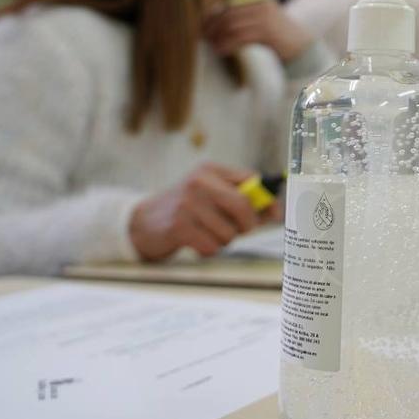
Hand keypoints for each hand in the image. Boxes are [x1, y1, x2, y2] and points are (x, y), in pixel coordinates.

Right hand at [129, 163, 280, 260]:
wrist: (144, 221)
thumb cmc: (187, 208)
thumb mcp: (212, 194)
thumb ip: (243, 200)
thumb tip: (275, 211)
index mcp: (211, 170)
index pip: (251, 181)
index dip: (267, 200)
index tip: (273, 214)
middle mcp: (198, 182)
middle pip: (242, 206)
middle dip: (248, 224)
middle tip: (242, 230)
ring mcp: (187, 204)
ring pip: (229, 232)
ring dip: (224, 240)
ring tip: (208, 232)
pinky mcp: (179, 226)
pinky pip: (212, 246)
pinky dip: (209, 249)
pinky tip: (197, 240)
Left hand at [204, 0, 311, 62]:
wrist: (302, 45)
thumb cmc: (279, 35)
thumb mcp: (264, 18)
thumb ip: (245, 16)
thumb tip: (214, 22)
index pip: (229, 5)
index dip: (212, 16)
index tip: (203, 28)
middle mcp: (261, 5)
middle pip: (228, 14)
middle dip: (213, 28)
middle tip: (205, 39)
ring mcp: (265, 18)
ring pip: (232, 26)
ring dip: (218, 38)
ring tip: (214, 47)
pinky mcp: (267, 32)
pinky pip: (240, 37)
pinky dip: (227, 45)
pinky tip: (222, 51)